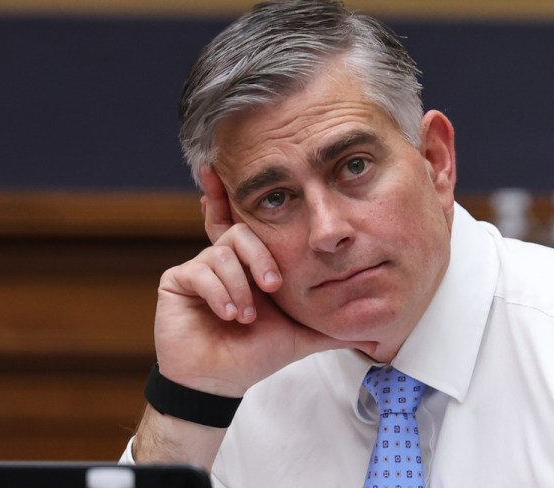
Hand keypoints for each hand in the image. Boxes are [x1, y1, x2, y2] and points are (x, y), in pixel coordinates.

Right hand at [153, 165, 358, 396]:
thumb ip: (335, 328)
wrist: (221, 381)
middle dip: (262, 259)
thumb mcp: (302, 334)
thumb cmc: (257, 354)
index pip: (251, 225)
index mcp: (252, 265)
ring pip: (222, 252)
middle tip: (273, 287)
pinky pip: (199, 271)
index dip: (242, 198)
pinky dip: (219, 292)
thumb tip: (376, 335)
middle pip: (243, 232)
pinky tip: (229, 315)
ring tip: (246, 317)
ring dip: (241, 287)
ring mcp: (199, 268)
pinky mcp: (177, 281)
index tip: (244, 174)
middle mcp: (225, 260)